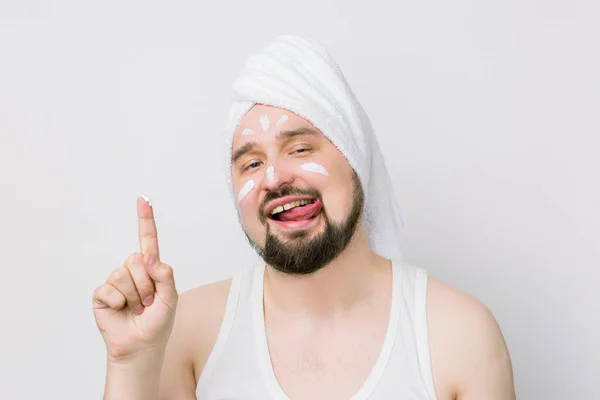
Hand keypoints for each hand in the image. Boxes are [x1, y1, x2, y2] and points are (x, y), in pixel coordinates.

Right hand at [92, 195, 178, 362]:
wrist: (140, 347)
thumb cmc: (158, 323)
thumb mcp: (171, 300)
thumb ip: (165, 277)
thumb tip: (149, 258)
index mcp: (151, 269)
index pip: (148, 240)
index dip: (145, 220)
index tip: (143, 199)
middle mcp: (133, 271)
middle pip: (136, 259)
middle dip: (145, 284)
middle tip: (148, 302)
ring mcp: (116, 282)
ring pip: (122, 274)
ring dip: (133, 295)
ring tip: (136, 308)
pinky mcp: (102, 295)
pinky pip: (108, 289)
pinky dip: (118, 303)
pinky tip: (121, 311)